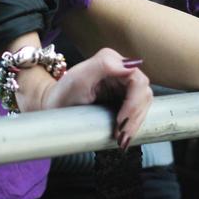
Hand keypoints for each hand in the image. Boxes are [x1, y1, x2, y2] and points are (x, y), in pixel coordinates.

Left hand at [24, 47, 152, 150]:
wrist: (55, 108)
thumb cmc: (63, 93)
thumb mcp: (79, 78)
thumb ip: (104, 65)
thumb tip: (131, 66)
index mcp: (111, 60)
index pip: (138, 81)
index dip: (134, 102)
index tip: (121, 121)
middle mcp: (120, 69)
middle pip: (143, 93)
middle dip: (135, 116)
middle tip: (121, 135)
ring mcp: (123, 84)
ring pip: (143, 103)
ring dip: (135, 122)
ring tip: (121, 139)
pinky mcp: (123, 97)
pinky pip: (137, 110)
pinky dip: (133, 124)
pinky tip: (124, 135)